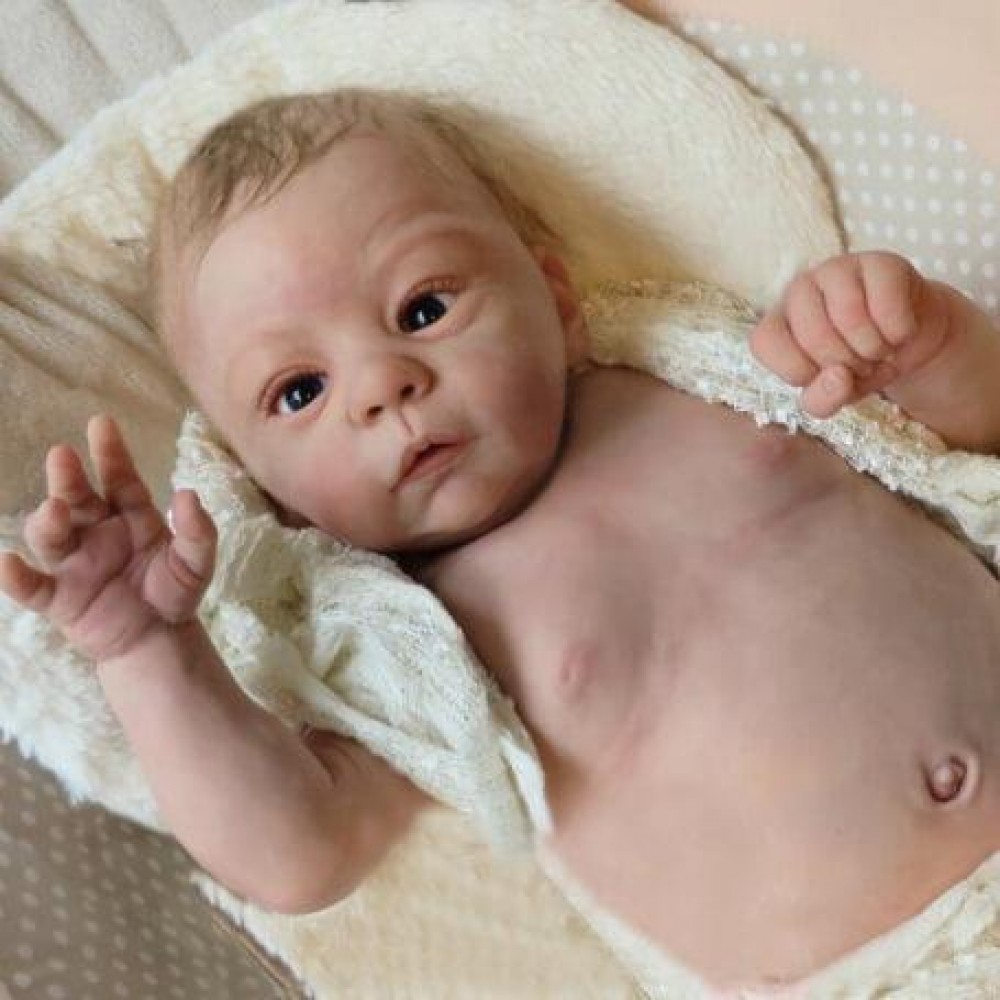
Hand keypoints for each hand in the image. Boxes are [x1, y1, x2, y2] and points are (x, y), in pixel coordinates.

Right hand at [0, 415, 216, 662]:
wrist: (160, 639)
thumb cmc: (175, 591)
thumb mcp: (197, 562)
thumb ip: (198, 532)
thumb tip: (187, 493)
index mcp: (130, 515)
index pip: (119, 478)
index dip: (110, 452)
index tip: (101, 423)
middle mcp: (96, 532)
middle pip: (77, 499)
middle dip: (68, 478)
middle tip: (62, 456)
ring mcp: (74, 563)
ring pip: (50, 536)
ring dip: (47, 521)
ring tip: (55, 510)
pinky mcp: (59, 598)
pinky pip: (32, 586)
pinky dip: (15, 577)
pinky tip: (5, 564)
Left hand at [750, 252, 951, 418]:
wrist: (910, 337)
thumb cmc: (860, 363)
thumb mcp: (835, 394)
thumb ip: (823, 400)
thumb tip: (838, 377)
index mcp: (778, 322)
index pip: (764, 342)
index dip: (798, 370)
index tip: (824, 375)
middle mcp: (799, 291)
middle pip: (813, 335)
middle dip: (846, 363)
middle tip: (859, 363)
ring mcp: (836, 270)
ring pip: (849, 317)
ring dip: (873, 348)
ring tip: (878, 348)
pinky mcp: (879, 262)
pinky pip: (886, 306)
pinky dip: (898, 333)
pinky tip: (898, 332)